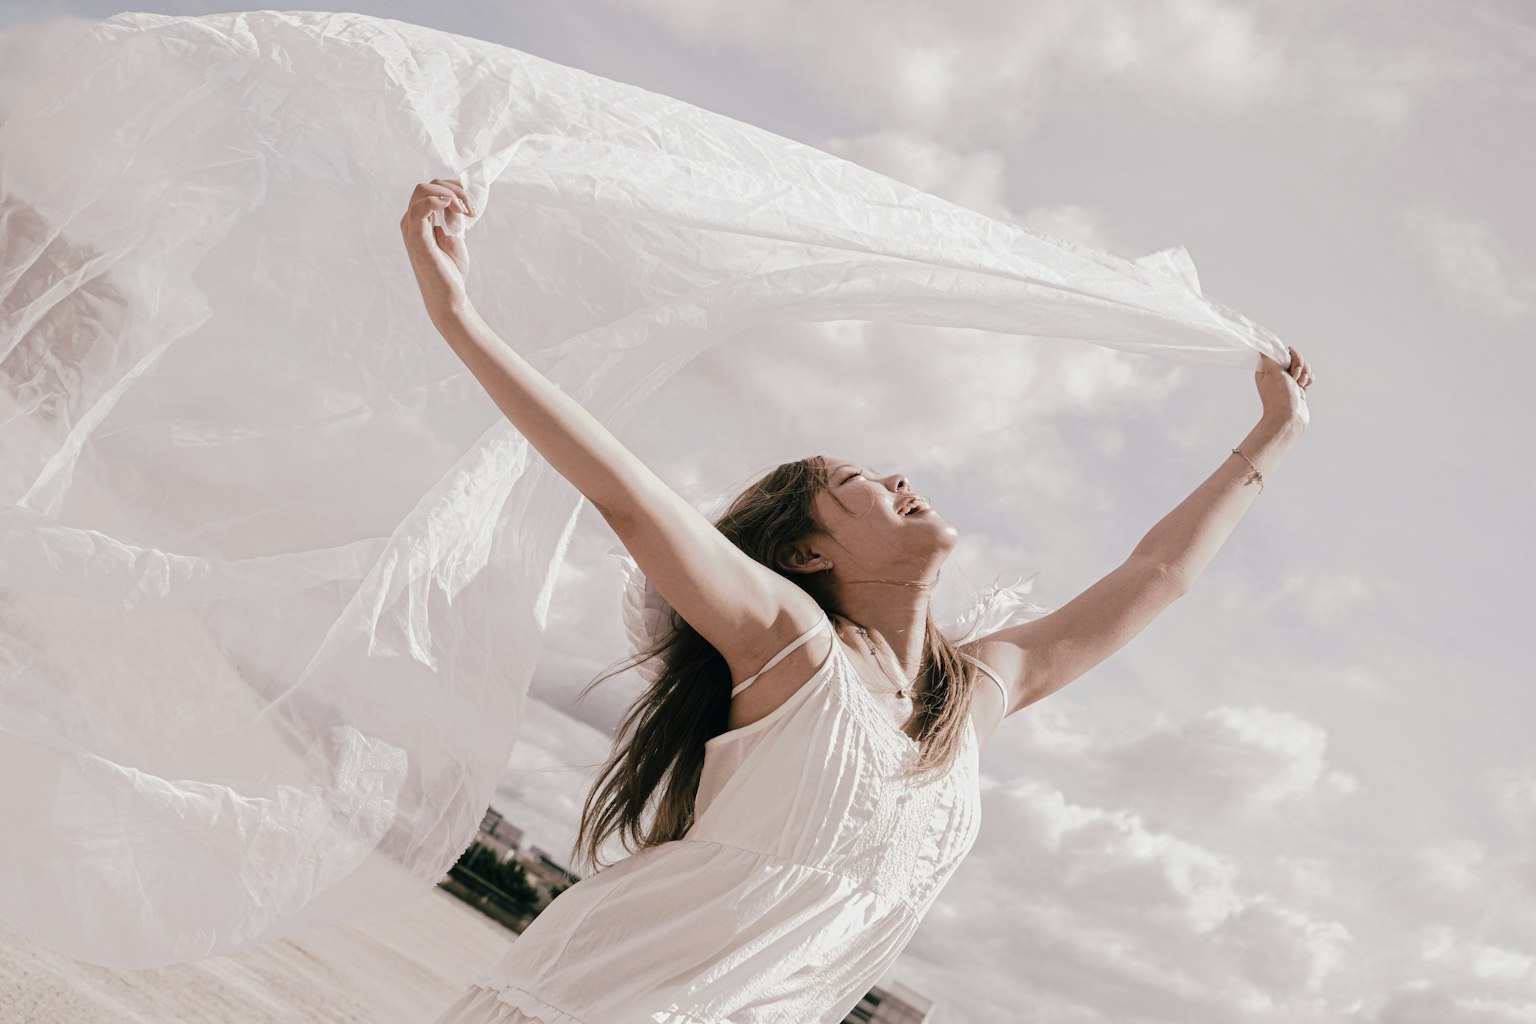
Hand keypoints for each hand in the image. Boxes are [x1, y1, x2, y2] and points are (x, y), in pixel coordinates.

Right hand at [400, 178, 474, 317]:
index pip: (430, 189)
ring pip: (422, 191)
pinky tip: (453, 208)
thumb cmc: (451, 271)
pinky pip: (419, 209)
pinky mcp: (416, 239)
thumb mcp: (455, 236)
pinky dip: (437, 201)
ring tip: (465, 211)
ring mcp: (411, 229)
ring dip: (449, 194)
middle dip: (453, 189)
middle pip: (426, 186)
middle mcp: (411, 222)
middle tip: (470, 208)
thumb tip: (456, 198)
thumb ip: (453, 217)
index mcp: (419, 221)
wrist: (449, 297)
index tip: (470, 204)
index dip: (452, 189)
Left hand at [1255, 345, 1312, 432]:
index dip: (1290, 356)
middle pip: (1295, 357)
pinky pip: (1308, 375)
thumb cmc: (1280, 396)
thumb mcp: (1272, 372)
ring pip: (1303, 366)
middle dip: (1300, 365)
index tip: (1288, 367)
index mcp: (1267, 368)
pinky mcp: (1298, 387)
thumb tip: (1262, 345)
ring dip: (1305, 373)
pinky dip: (1309, 379)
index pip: (1282, 351)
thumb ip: (1269, 356)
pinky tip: (1306, 386)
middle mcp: (1277, 373)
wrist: (1290, 418)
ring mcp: (1289, 380)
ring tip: (1301, 384)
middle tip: (1295, 377)